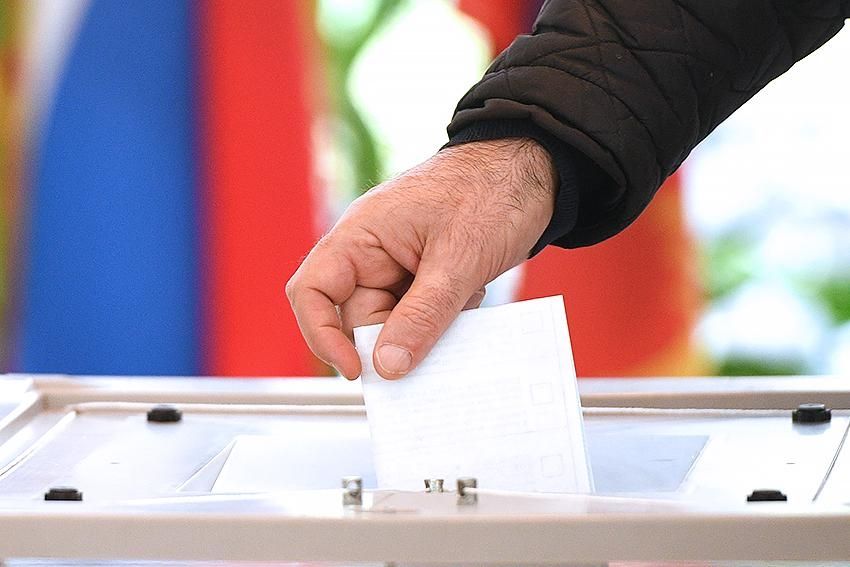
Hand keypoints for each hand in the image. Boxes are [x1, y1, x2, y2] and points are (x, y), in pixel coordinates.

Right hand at [286, 138, 556, 378]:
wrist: (533, 169)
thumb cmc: (491, 191)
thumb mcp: (458, 260)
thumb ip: (422, 315)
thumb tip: (387, 366)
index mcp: (361, 235)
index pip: (313, 291)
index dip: (322, 335)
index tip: (356, 371)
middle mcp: (371, 251)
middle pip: (358, 317)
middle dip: (394, 339)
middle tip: (434, 349)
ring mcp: (398, 264)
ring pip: (394, 322)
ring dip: (426, 330)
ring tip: (464, 308)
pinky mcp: (424, 275)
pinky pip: (420, 314)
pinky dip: (444, 320)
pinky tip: (471, 300)